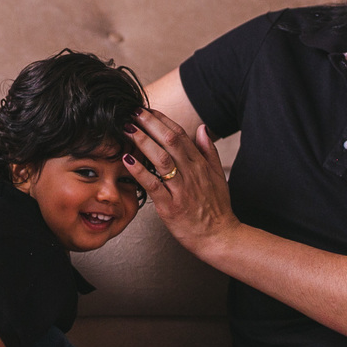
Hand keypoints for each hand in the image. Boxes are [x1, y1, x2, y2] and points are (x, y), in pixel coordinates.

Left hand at [122, 109, 238, 257]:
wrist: (219, 237)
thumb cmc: (216, 208)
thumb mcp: (218, 176)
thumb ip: (209, 150)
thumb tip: (201, 127)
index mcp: (200, 165)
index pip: (180, 135)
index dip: (162, 120)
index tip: (147, 110)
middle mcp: (191, 174)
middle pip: (170, 141)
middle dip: (150, 124)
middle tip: (133, 112)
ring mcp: (181, 190)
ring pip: (161, 160)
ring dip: (143, 142)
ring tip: (127, 129)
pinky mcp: (170, 207)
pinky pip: (153, 186)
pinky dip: (140, 171)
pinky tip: (127, 159)